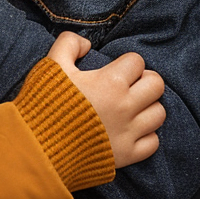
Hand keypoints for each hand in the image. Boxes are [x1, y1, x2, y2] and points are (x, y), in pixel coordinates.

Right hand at [46, 32, 164, 168]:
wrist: (40, 148)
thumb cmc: (47, 103)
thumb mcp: (52, 64)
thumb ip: (69, 43)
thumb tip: (87, 44)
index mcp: (111, 82)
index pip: (137, 61)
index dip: (127, 62)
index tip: (115, 69)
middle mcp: (125, 106)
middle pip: (156, 85)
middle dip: (145, 80)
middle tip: (130, 85)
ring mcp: (128, 132)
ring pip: (159, 113)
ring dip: (148, 107)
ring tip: (132, 107)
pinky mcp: (127, 155)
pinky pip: (153, 142)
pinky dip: (146, 135)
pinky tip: (130, 130)